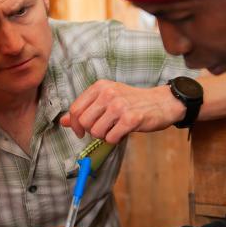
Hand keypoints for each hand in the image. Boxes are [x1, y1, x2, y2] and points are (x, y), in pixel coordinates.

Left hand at [61, 80, 183, 142]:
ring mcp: (119, 105)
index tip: (80, 131)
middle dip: (90, 131)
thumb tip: (63, 121)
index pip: (75, 109)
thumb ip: (86, 109)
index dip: (74, 124)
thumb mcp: (107, 99)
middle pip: (84, 121)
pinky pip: (111, 137)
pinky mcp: (130, 119)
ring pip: (96, 131)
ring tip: (114, 129)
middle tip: (102, 130)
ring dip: (103, 136)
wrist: (162, 102)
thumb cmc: (132, 102)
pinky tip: (122, 132)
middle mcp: (108, 93)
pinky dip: (114, 139)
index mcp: (100, 86)